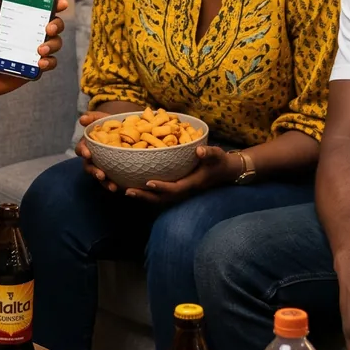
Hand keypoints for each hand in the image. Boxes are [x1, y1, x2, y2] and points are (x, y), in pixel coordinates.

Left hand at [0, 0, 66, 101]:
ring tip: (40, 50)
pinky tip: (40, 63)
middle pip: (54, 25)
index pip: (40, 8)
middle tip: (48, 28)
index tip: (60, 3)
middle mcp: (30, 34)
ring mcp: (33, 51)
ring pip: (55, 43)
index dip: (53, 4)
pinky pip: (50, 63)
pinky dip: (48, 62)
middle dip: (56, 24)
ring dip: (52, 44)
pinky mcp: (34, 68)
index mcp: (19, 21)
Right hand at [75, 111, 120, 191]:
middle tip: (101, 175)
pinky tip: (123, 188)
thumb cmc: (110, 124)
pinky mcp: (112, 172)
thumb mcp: (102, 118)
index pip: (81, 149)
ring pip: (99, 176)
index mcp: (88, 145)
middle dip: (94, 172)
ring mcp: (101, 166)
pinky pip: (111, 181)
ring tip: (113, 187)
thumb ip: (92, 117)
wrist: (125, 130)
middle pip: (89, 167)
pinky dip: (115, 185)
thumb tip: (82, 119)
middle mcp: (92, 158)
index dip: (83, 151)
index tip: (88, 154)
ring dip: (105, 183)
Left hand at [122, 145, 237, 204]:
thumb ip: (209, 152)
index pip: (175, 188)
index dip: (161, 187)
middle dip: (145, 196)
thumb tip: (199, 150)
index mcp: (192, 183)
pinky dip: (148, 194)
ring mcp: (180, 192)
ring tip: (126, 191)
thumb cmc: (219, 161)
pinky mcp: (177, 189)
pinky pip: (160, 195)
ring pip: (160, 199)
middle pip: (162, 198)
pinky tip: (135, 187)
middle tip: (127, 191)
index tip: (147, 183)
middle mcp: (184, 191)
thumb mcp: (217, 155)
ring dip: (143, 197)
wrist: (224, 171)